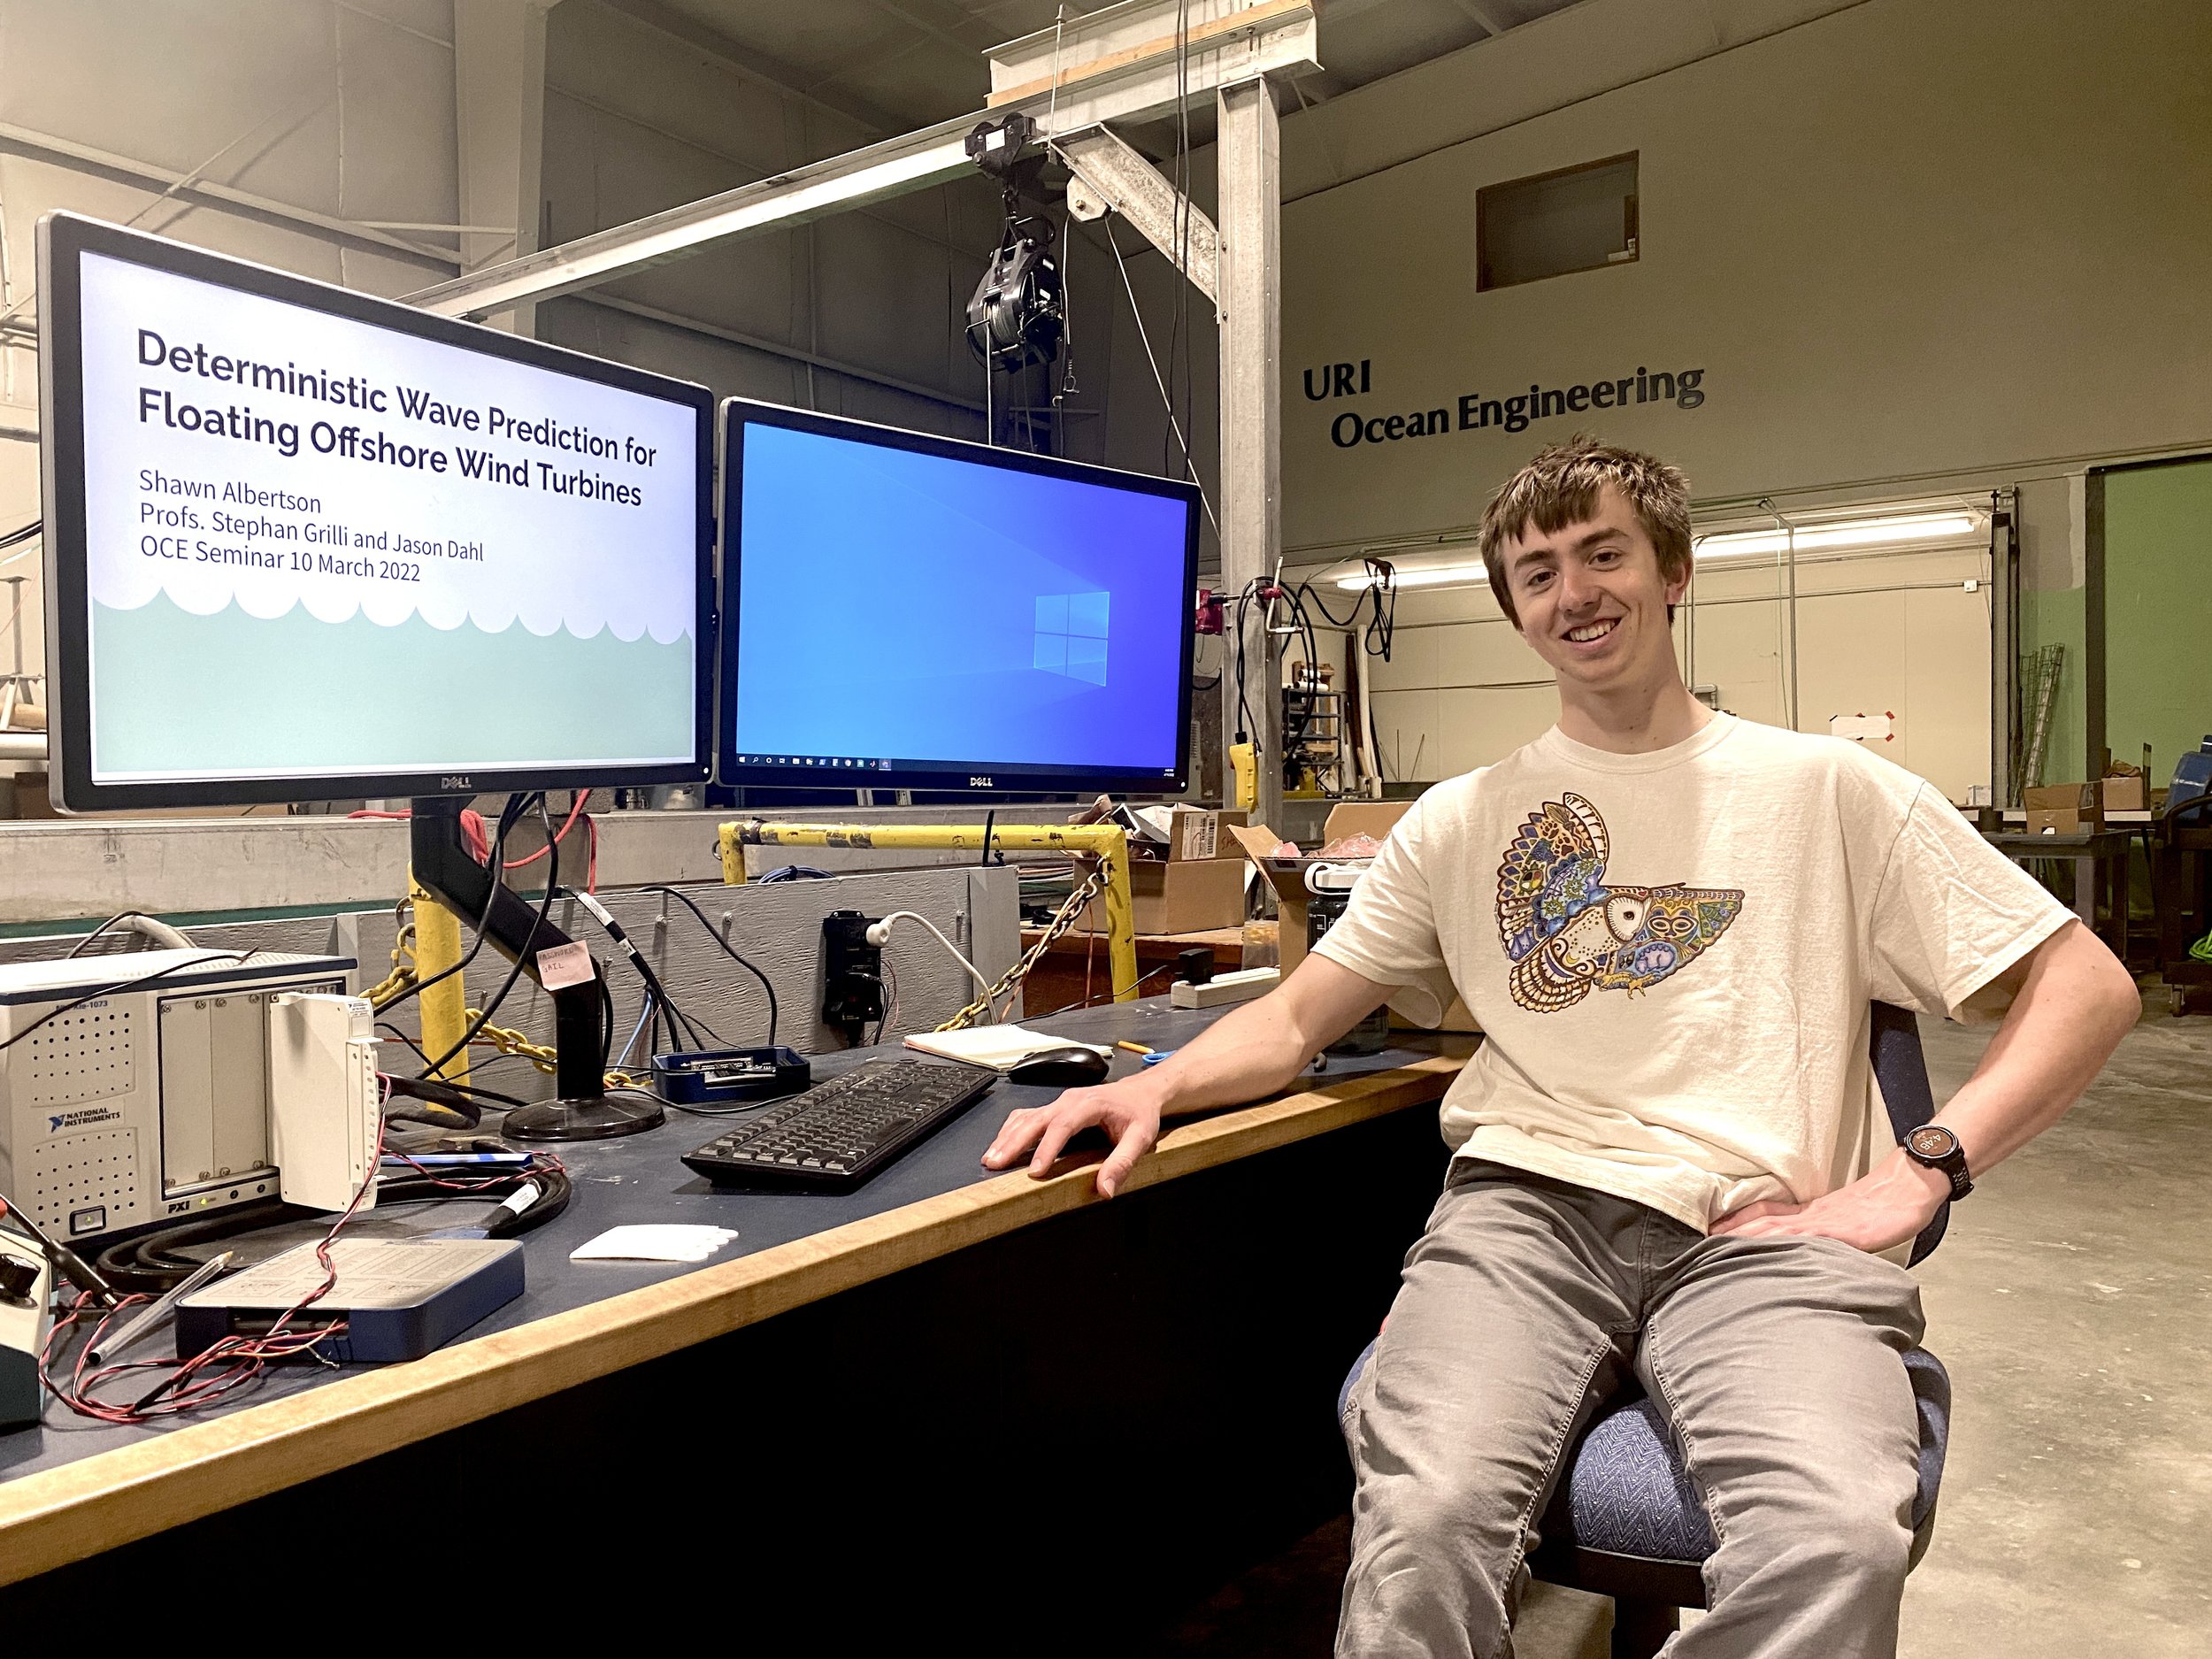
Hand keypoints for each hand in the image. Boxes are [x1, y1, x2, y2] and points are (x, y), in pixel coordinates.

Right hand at [982, 1077, 1162, 1197]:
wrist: (1140, 1092)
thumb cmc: (1139, 1113)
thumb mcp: (1140, 1138)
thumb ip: (1123, 1163)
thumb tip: (1105, 1189)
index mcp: (1089, 1104)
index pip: (1063, 1125)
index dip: (1048, 1148)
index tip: (1036, 1170)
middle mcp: (1069, 1100)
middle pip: (1035, 1119)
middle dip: (1014, 1142)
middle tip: (995, 1163)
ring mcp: (1059, 1103)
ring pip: (1026, 1117)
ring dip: (1007, 1137)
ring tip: (990, 1158)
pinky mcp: (1054, 1109)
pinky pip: (1027, 1116)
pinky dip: (1011, 1130)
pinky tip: (1001, 1145)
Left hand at [1709, 1149, 1948, 1254]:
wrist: (1910, 1185)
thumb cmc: (1882, 1204)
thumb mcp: (1844, 1217)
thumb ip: (1821, 1229)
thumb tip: (1802, 1247)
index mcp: (1810, 1212)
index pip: (1763, 1212)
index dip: (1734, 1220)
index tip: (1707, 1229)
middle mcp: (1811, 1215)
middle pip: (1760, 1219)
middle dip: (1729, 1230)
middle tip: (1697, 1240)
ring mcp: (1826, 1223)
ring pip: (1777, 1228)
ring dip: (1746, 1236)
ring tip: (1717, 1245)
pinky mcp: (1844, 1232)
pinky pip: (1809, 1238)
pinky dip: (1785, 1245)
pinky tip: (1769, 1255)